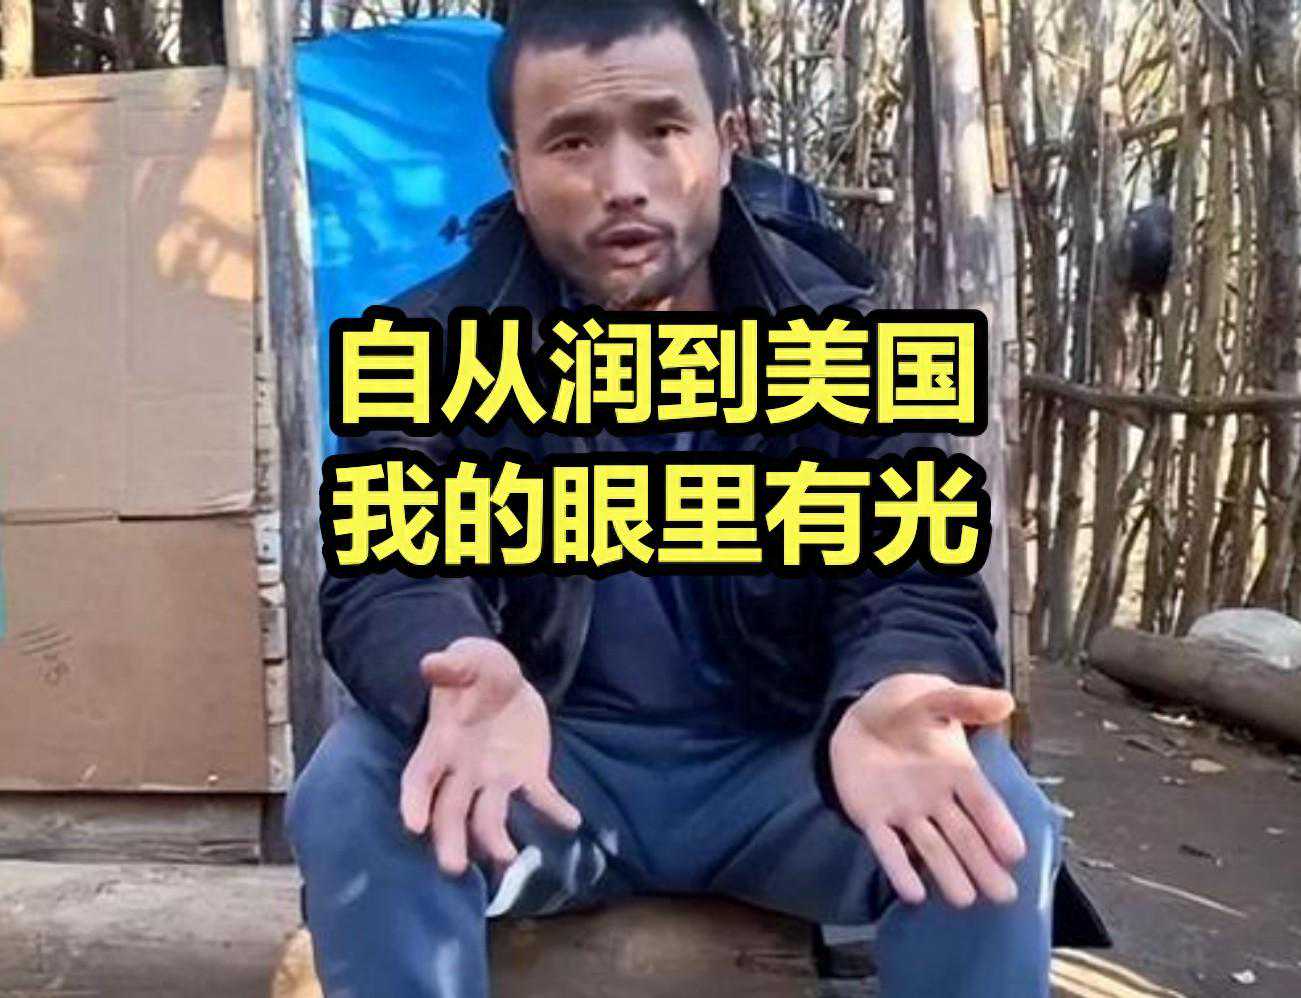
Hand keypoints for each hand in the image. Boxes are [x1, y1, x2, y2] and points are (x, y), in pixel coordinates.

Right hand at [400, 637, 581, 875]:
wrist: (505, 680)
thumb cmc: (477, 670)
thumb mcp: (470, 660)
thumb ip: (453, 666)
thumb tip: (430, 663)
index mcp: (442, 743)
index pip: (420, 777)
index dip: (414, 801)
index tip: (413, 826)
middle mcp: (463, 770)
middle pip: (450, 812)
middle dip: (450, 840)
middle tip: (454, 868)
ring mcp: (495, 778)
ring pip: (489, 818)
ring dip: (495, 840)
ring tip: (508, 858)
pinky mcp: (528, 776)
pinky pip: (541, 798)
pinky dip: (555, 810)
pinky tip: (572, 821)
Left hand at [829, 673, 1025, 907]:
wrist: (860, 716)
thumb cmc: (905, 709)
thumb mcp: (933, 698)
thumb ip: (964, 702)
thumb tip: (1005, 701)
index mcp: (957, 772)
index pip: (983, 803)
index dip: (999, 825)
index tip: (1016, 852)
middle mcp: (936, 799)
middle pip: (963, 835)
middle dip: (982, 863)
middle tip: (1005, 895)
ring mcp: (905, 811)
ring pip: (931, 847)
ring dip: (947, 872)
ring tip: (965, 899)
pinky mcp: (873, 818)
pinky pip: (887, 846)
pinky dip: (898, 868)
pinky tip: (912, 893)